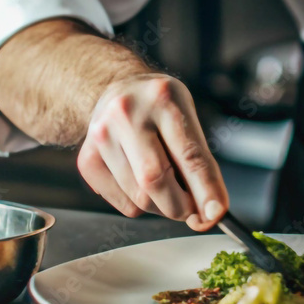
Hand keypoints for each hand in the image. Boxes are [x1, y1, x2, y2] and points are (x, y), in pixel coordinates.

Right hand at [77, 74, 227, 230]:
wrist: (115, 89)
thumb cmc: (159, 106)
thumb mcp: (186, 114)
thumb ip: (200, 159)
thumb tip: (211, 210)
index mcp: (162, 98)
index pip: (188, 154)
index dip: (205, 188)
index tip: (216, 213)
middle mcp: (127, 113)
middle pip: (155, 180)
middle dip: (181, 206)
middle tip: (194, 211)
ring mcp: (102, 136)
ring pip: (139, 198)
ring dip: (162, 206)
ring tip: (166, 186)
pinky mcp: (86, 159)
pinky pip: (122, 204)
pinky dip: (140, 205)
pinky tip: (140, 180)